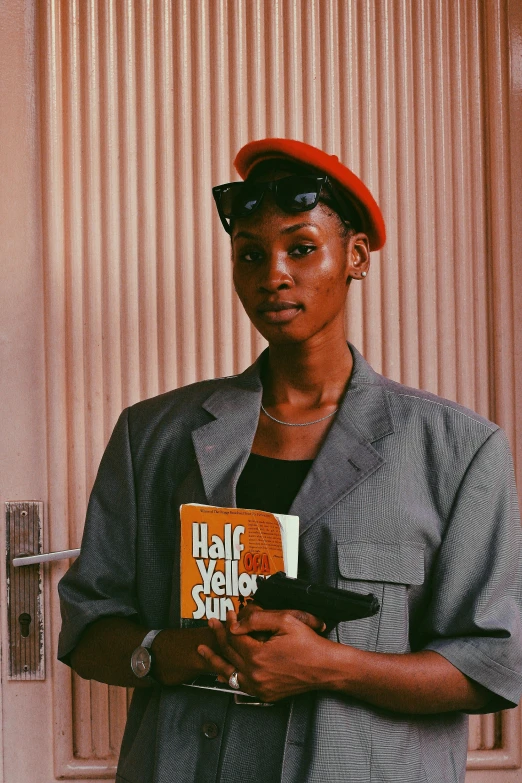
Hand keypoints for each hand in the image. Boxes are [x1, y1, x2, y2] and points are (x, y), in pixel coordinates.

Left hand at [197, 607, 332, 701]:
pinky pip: (240, 686)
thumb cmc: (309, 645)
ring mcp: (259, 688)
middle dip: (218, 636)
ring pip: (229, 673)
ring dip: (215, 660)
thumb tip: (236, 623)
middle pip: (228, 654)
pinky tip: (221, 672)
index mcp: (258, 656)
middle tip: (211, 624)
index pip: (234, 637)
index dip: (229, 623)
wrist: (326, 668)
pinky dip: (229, 677)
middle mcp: (255, 675)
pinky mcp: (265, 695)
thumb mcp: (285, 621)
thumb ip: (258, 619)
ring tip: (202, 651)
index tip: (228, 613)